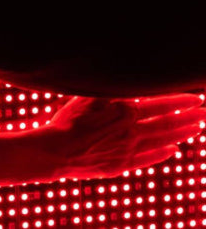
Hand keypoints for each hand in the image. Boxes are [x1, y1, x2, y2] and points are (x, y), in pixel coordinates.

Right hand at [41, 94, 205, 179]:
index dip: (181, 102)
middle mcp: (132, 132)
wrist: (56, 151)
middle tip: (205, 114)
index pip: (161, 105)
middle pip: (168, 124)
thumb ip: (112, 91)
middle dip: (189, 118)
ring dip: (181, 135)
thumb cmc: (68, 120)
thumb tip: (129, 82)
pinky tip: (172, 151)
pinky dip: (163, 154)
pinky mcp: (122, 165)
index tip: (196, 99)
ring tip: (196, 130)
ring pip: (163, 141)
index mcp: (125, 112)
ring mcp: (129, 150)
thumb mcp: (88, 97)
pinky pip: (148, 158)